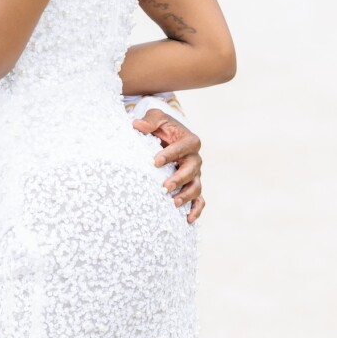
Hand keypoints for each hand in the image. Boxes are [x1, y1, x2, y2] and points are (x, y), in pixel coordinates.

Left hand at [132, 108, 204, 223]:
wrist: (169, 136)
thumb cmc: (162, 127)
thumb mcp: (156, 118)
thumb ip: (149, 121)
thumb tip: (137, 125)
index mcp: (190, 141)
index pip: (183, 148)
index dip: (170, 155)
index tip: (155, 162)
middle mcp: (195, 159)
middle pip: (192, 170)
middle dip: (179, 179)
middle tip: (164, 187)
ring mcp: (195, 174)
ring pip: (196, 187)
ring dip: (186, 196)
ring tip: (173, 203)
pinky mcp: (193, 185)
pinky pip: (199, 200)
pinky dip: (196, 210)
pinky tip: (188, 220)